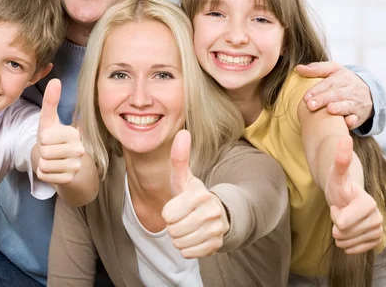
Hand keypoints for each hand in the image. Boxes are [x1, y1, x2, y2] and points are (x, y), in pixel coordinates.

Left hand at [35, 79, 84, 184]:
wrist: (63, 162)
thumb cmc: (54, 138)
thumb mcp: (49, 120)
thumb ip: (51, 101)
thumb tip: (55, 80)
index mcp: (74, 133)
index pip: (45, 138)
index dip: (42, 139)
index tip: (50, 138)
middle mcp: (79, 149)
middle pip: (44, 152)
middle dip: (42, 151)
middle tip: (51, 150)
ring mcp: (75, 166)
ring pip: (44, 164)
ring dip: (42, 162)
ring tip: (51, 159)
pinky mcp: (68, 179)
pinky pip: (44, 175)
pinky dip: (43, 173)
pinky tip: (52, 169)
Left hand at [161, 130, 229, 258]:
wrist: (217, 213)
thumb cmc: (192, 194)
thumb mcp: (184, 177)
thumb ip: (179, 157)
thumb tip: (183, 132)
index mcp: (200, 195)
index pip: (168, 214)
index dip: (168, 212)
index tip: (177, 206)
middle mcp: (211, 212)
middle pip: (173, 230)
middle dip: (173, 226)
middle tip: (183, 217)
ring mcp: (216, 230)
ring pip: (180, 243)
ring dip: (180, 237)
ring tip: (188, 225)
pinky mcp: (217, 245)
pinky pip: (188, 253)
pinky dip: (188, 247)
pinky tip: (195, 235)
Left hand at [296, 62, 372, 129]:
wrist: (370, 93)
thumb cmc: (344, 81)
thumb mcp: (333, 70)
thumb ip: (316, 69)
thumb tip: (298, 68)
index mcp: (343, 77)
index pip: (328, 83)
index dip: (317, 90)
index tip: (306, 97)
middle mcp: (350, 89)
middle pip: (337, 94)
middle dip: (323, 99)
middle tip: (310, 105)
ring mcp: (356, 103)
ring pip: (348, 105)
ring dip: (339, 108)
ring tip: (329, 109)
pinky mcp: (359, 115)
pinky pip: (357, 118)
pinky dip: (352, 121)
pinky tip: (347, 123)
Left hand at [325, 135, 382, 253]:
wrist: (346, 197)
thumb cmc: (339, 184)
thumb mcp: (336, 173)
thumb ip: (340, 159)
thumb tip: (344, 138)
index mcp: (368, 203)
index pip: (341, 222)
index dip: (334, 215)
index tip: (339, 205)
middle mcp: (377, 217)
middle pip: (343, 234)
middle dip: (336, 224)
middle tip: (340, 211)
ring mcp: (377, 229)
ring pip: (347, 243)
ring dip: (340, 234)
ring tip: (343, 219)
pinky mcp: (375, 240)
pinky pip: (354, 250)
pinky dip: (346, 244)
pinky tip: (347, 231)